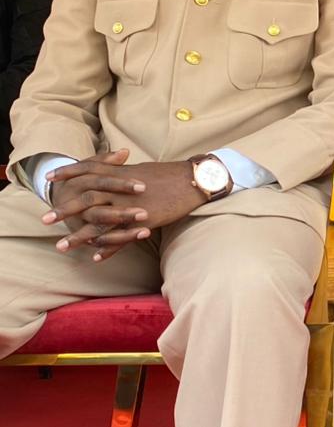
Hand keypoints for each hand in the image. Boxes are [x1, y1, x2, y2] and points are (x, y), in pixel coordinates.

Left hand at [45, 156, 206, 260]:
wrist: (194, 180)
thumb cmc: (170, 174)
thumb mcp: (143, 169)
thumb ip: (124, 170)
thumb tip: (112, 168)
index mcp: (122, 173)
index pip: (90, 169)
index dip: (69, 172)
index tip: (50, 178)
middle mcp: (123, 189)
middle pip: (88, 198)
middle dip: (65, 209)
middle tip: (45, 219)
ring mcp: (132, 206)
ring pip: (99, 222)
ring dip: (78, 236)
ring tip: (61, 246)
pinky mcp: (144, 220)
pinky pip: (122, 237)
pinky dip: (108, 249)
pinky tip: (95, 258)